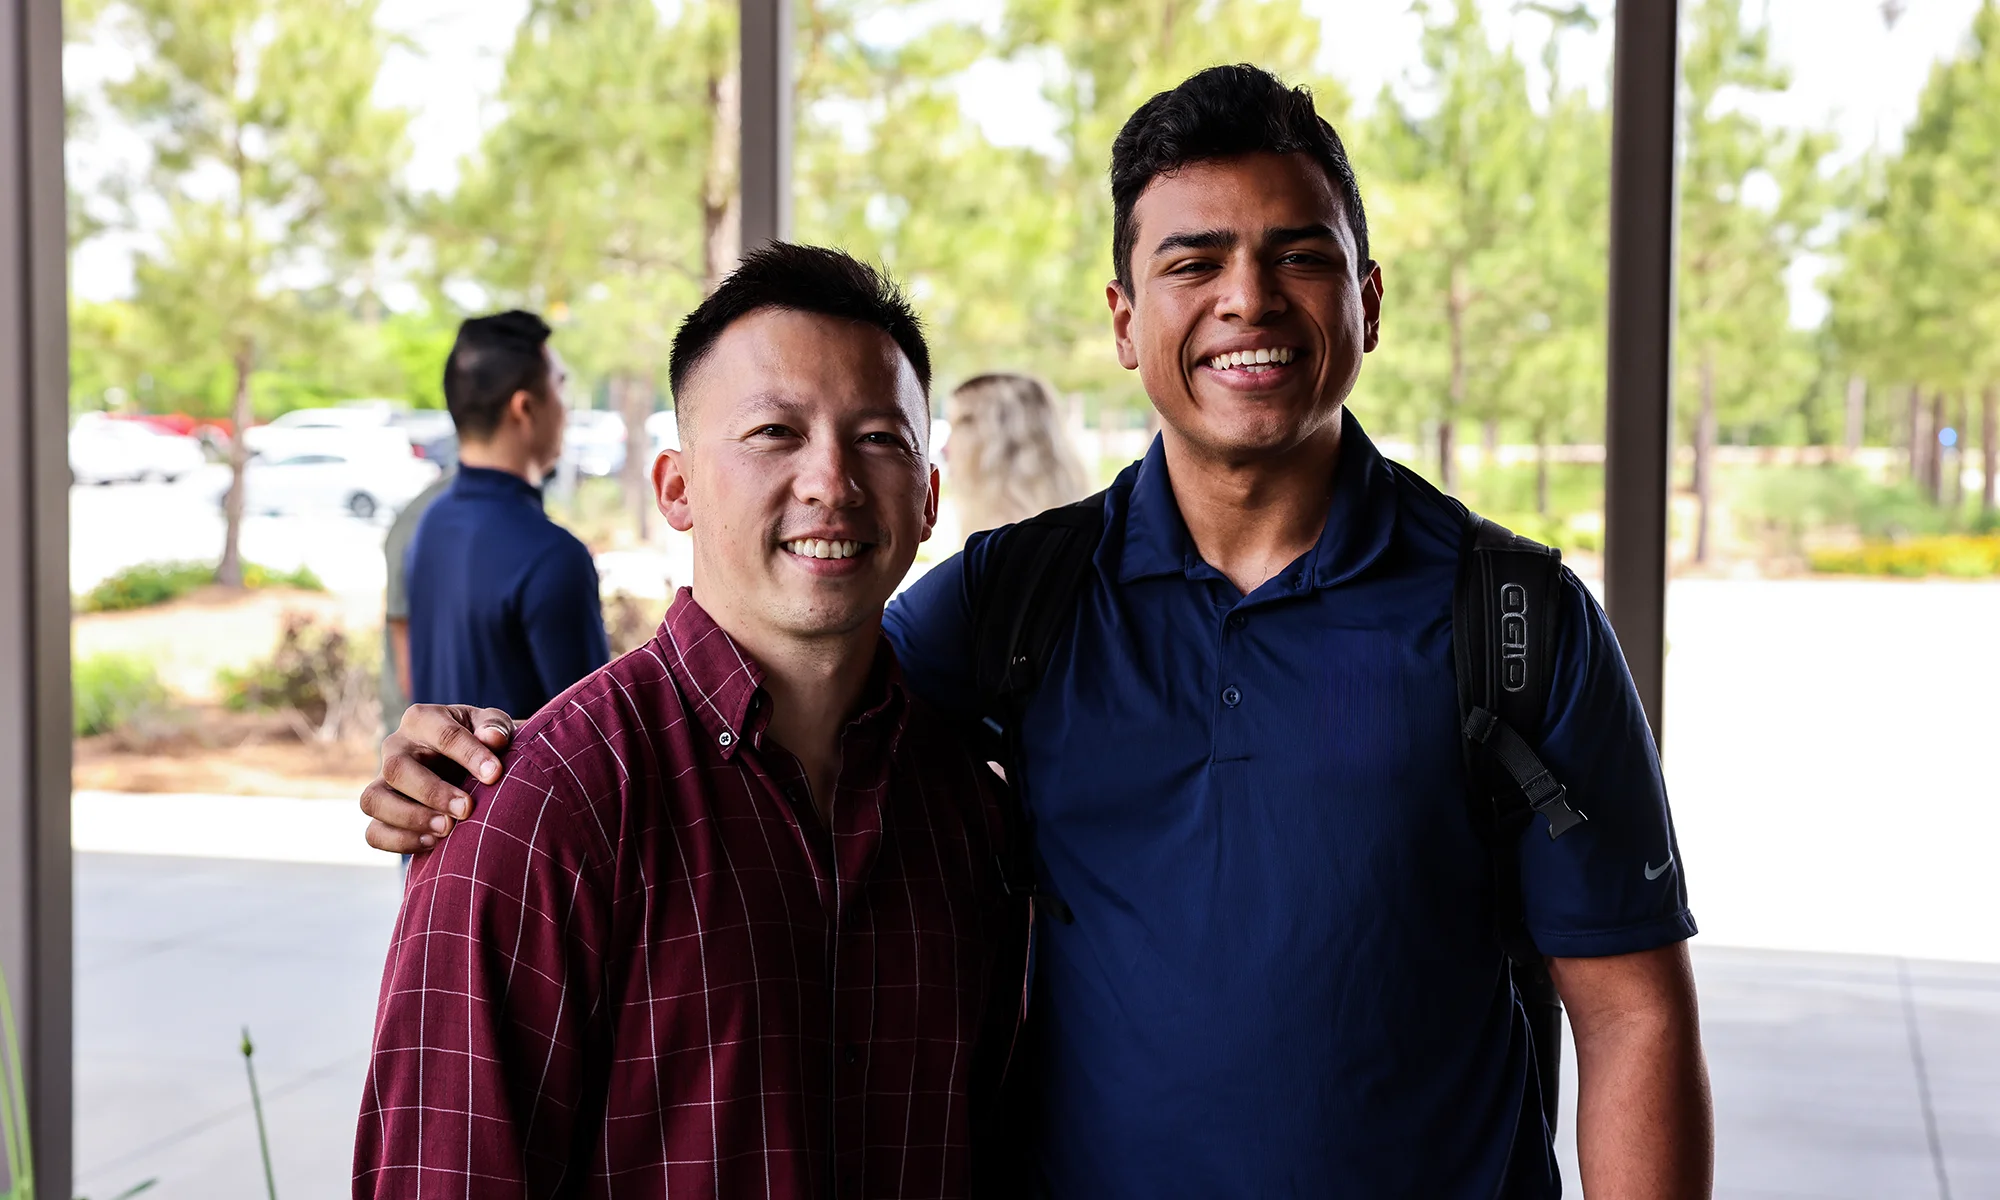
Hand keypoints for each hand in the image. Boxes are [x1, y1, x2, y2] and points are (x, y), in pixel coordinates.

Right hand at [361, 704, 516, 853]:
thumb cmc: (481, 741)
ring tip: (447, 829)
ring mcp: (383, 781)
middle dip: (433, 792)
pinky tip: (434, 842)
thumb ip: (495, 727)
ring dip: (410, 819)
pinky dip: (400, 842)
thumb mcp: (492, 727)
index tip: (495, 775)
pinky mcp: (383, 813)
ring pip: (373, 800)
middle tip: (467, 809)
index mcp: (423, 719)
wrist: (468, 766)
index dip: (469, 754)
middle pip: (397, 769)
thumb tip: (493, 738)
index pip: (442, 734)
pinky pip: (374, 832)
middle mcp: (395, 748)